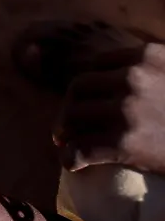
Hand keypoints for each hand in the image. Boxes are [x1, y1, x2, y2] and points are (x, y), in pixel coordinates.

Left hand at [55, 42, 164, 175]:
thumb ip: (156, 67)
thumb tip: (127, 69)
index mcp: (148, 57)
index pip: (98, 64)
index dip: (88, 85)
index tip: (86, 99)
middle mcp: (133, 78)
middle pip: (78, 87)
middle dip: (69, 107)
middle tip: (67, 125)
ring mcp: (127, 110)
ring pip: (73, 116)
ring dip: (65, 132)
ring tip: (67, 143)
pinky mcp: (125, 143)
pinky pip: (81, 148)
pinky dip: (72, 157)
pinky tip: (74, 163)